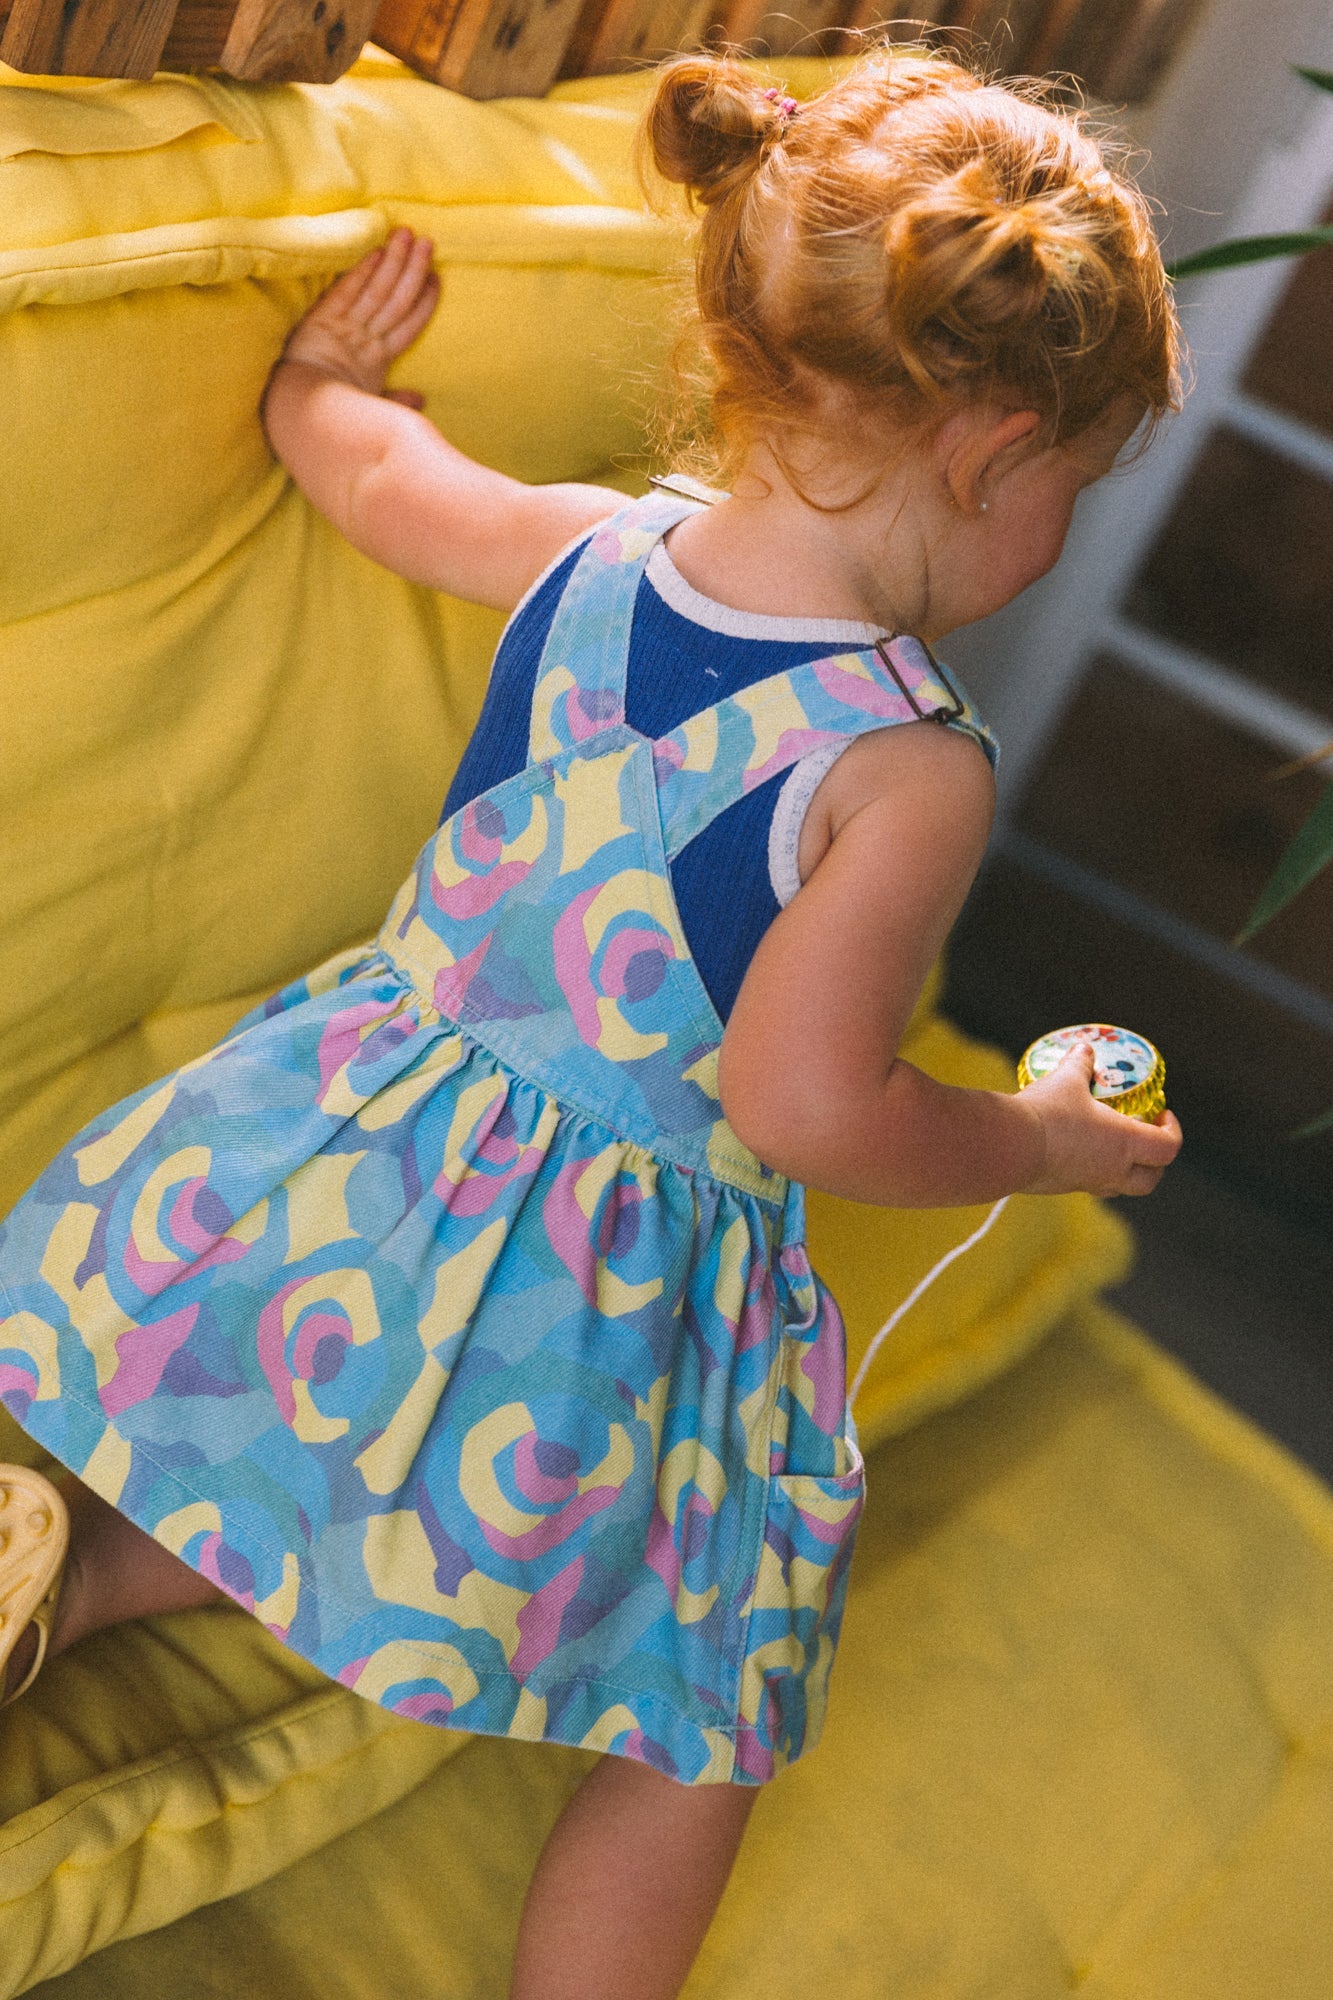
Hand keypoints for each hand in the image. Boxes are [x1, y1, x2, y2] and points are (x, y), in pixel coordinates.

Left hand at [276, 227, 438, 399]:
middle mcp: (366, 339)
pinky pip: (347, 292)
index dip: (424, 303)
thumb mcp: (371, 409)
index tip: (436, 281)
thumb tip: (421, 399)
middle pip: (396, 300)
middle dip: (413, 271)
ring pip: (377, 290)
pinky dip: (362, 272)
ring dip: (393, 262)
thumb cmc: (335, 416)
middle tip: (428, 243)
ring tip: (406, 235)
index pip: (408, 325)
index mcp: (379, 361)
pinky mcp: (324, 319)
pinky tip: (375, 252)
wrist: (304, 414)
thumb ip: (396, 401)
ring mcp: (346, 328)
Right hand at [1019, 1041, 1182, 1196]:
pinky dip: (1092, 1171)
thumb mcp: (1066, 1080)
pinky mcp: (1061, 1188)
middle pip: (1150, 1179)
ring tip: (1111, 1146)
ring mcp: (1086, 1183)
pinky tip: (1074, 1149)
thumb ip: (1079, 1064)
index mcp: (1124, 1143)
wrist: (1008, 1146)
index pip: (1167, 1147)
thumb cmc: (1047, 1113)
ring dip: (1124, 1171)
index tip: (1162, 1114)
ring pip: (1119, 1187)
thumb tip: (1085, 1049)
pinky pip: (1088, 1185)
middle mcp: (1111, 1170)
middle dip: (1155, 1162)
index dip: (1172, 1131)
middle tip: (1146, 1139)